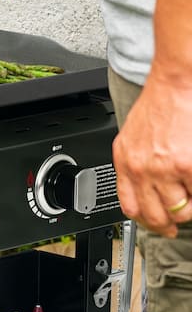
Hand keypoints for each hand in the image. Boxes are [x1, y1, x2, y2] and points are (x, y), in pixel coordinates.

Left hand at [113, 73, 191, 236]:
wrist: (173, 86)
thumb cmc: (157, 107)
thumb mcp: (131, 138)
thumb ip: (134, 164)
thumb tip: (144, 190)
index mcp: (125, 162)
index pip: (130, 206)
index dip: (146, 221)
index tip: (157, 225)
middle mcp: (142, 168)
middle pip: (155, 215)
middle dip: (169, 223)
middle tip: (178, 222)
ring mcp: (165, 168)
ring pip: (180, 211)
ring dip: (189, 209)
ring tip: (190, 197)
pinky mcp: (188, 165)